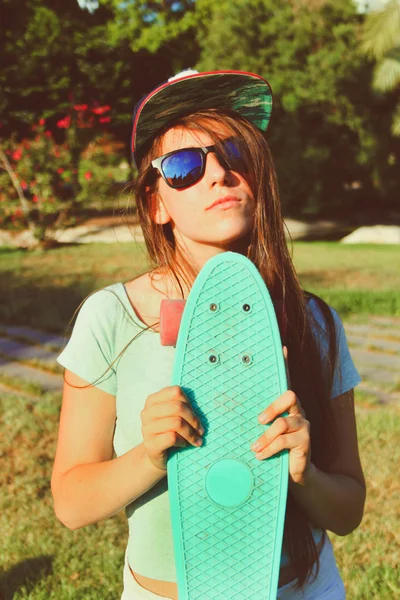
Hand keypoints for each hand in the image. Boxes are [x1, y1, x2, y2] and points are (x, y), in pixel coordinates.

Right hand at [141, 386, 203, 471]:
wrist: (157, 456)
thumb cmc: (169, 432)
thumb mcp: (174, 416)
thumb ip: (181, 406)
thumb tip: (202, 405)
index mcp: (153, 400)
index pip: (176, 391)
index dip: (189, 403)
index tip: (194, 414)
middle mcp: (147, 412)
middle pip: (178, 406)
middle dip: (193, 419)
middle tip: (200, 430)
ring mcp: (147, 428)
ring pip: (177, 423)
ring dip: (191, 433)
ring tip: (195, 439)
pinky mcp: (150, 444)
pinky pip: (172, 437)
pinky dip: (183, 441)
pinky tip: (184, 444)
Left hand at [250, 349, 310, 483]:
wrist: (295, 474)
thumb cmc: (275, 449)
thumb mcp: (266, 432)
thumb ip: (258, 421)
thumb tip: (232, 409)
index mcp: (287, 406)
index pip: (286, 382)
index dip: (286, 365)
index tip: (282, 348)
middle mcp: (298, 411)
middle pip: (290, 396)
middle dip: (272, 407)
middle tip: (258, 421)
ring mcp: (304, 425)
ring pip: (282, 423)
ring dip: (265, 437)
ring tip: (254, 448)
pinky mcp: (306, 441)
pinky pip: (284, 440)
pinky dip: (270, 448)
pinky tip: (261, 456)